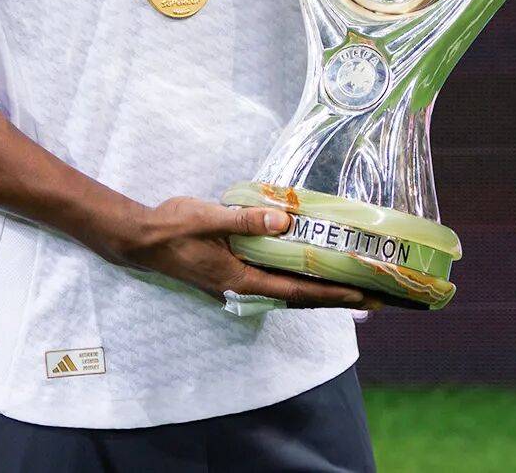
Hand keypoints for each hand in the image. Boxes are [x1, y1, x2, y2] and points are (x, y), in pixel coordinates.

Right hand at [121, 196, 385, 309]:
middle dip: (337, 297)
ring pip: (288, 292)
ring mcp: (237, 283)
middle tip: (374, 296)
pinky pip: (274, 281)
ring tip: (351, 286)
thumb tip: (285, 220)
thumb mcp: (210, 218)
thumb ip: (246, 220)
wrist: (141, 239)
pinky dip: (297, 279)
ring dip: (319, 291)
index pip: (297, 292)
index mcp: (242, 279)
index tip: (363, 294)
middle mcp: (244, 287)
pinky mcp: (232, 273)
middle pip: (299, 298)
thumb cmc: (175, 228)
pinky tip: (306, 269)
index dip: (332, 294)